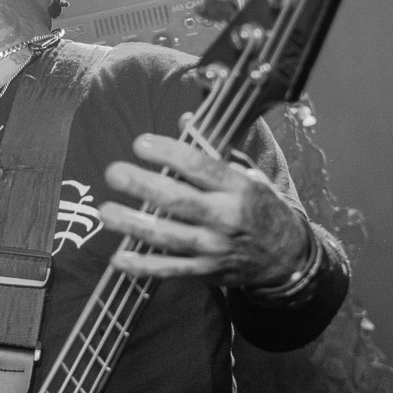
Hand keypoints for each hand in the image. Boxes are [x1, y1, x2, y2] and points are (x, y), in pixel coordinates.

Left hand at [99, 128, 308, 286]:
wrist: (286, 259)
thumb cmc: (262, 210)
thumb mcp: (249, 176)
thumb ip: (214, 151)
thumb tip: (184, 121)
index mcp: (238, 188)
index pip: (201, 166)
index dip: (169, 153)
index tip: (141, 144)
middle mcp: (226, 218)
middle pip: (179, 200)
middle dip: (142, 186)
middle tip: (113, 173)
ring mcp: (214, 248)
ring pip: (168, 236)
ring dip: (133, 225)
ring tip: (106, 212)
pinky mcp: (205, 272)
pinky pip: (169, 270)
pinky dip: (143, 266)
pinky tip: (118, 258)